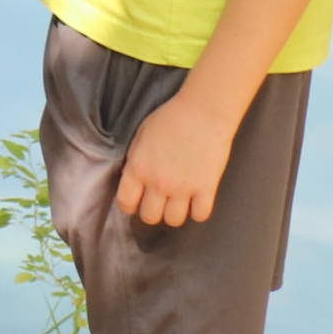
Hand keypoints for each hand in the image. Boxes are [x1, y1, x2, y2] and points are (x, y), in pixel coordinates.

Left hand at [116, 88, 235, 227]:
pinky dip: (198, 212)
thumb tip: (133, 177)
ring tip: (177, 203)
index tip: (135, 203)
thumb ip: (135, 160)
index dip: (129, 205)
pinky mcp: (206, 189)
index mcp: (138, 169)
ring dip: (174, 214)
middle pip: (150, 217)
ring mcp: (183, 189)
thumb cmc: (169, 118)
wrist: (202, 113)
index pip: (126, 202)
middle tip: (158, 202)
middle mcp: (158, 183)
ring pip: (174, 221)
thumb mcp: (140, 136)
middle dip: (152, 212)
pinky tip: (197, 201)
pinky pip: (200, 215)